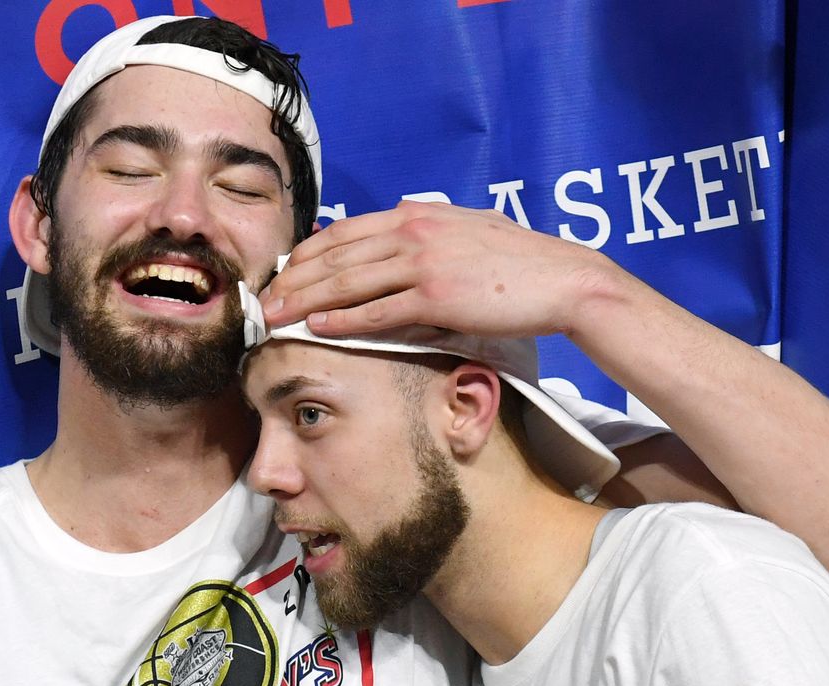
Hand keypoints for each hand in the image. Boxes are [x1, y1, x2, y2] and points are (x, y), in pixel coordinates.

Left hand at [257, 201, 622, 340]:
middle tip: (263, 300)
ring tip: (276, 316)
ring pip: (348, 282)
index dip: (307, 254)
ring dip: (305, 301)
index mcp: (417, 215)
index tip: (282, 273)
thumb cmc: (518, 261)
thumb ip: (426, 228)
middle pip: (336, 257)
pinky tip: (317, 328)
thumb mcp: (466, 228)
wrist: (564, 279)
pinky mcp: (438, 297)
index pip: (344, 232)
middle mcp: (414, 232)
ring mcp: (425, 263)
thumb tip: (396, 224)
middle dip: (293, 280)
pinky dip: (343, 320)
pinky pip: (379, 310)